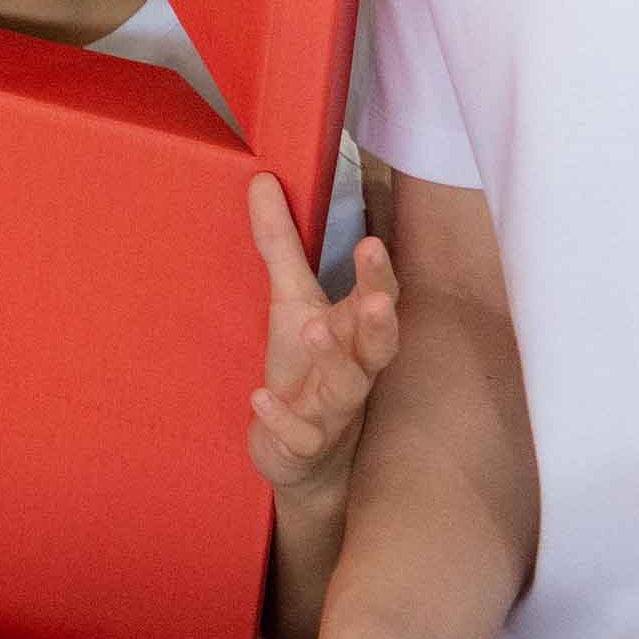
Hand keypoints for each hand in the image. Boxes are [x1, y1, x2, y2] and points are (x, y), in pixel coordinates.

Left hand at [246, 178, 401, 501]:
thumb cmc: (306, 369)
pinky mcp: (303, 445)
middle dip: (379, 324)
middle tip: (376, 300)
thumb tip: (261, 179)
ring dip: (333, 361)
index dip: (378, 276)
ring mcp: (331, 412)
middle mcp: (354, 371)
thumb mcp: (290, 303)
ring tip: (313, 329)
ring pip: (346, 389)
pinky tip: (259, 397)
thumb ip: (280, 245)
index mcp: (356, 333)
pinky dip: (281, 418)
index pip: (378, 300)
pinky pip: (299, 435)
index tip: (373, 243)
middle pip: (378, 348)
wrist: (305, 459)